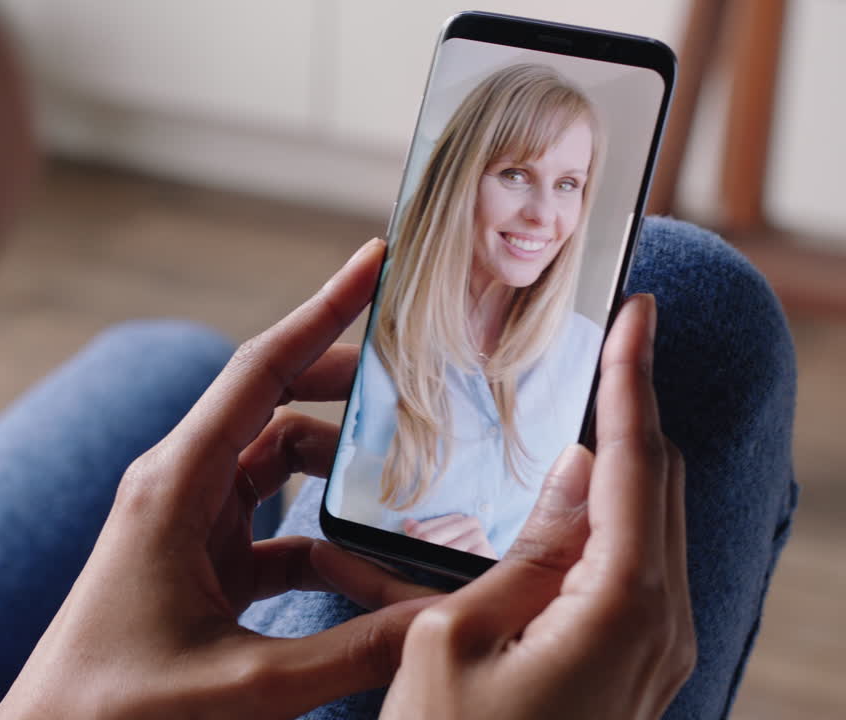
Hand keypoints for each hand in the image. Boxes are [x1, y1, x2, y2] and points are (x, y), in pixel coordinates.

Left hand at [0, 239, 440, 719]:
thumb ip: (351, 652)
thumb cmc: (117, 710)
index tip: (375, 261)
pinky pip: (273, 530)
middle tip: (425, 379)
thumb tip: (445, 622)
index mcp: (175, 485)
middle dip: (349, 393)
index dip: (322, 310)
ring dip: (339, 476)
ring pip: (277, 469)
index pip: (260, 371)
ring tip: (414, 481)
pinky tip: (370, 568)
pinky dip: (322, 540)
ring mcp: (186, 524)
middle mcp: (178, 487)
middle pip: (276, 409)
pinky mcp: (196, 562)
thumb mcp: (246, 683)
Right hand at [381, 294, 695, 719]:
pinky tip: (572, 499)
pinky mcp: (633, 669)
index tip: (635, 309)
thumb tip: (581, 478)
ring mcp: (654, 653)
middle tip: (602, 342)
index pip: (637, 463)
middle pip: (660, 484)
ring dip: (623, 459)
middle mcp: (661, 626)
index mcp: (620, 608)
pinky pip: (638, 567)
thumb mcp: (451, 641)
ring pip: (654, 525)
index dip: (631, 378)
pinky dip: (611, 514)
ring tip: (583, 404)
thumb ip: (526, 555)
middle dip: (633, 405)